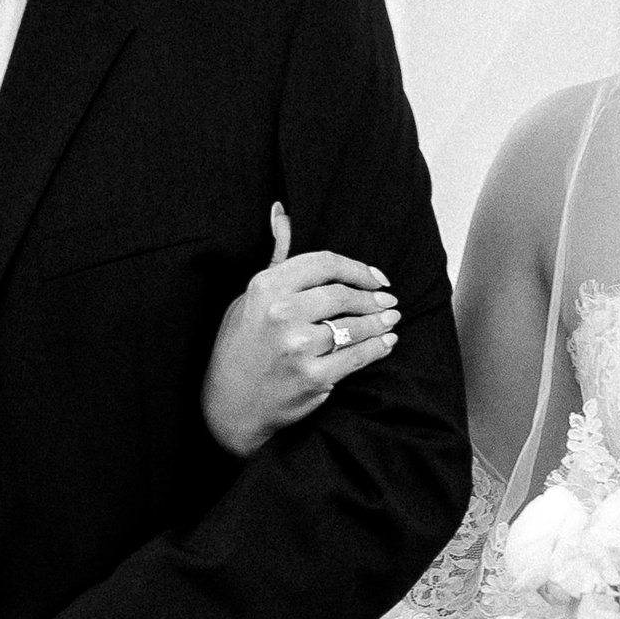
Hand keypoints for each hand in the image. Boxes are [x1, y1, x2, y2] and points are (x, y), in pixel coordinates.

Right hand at [202, 205, 397, 456]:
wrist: (229, 405)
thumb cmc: (240, 346)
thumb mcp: (248, 298)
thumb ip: (275, 259)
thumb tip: (282, 213)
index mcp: (265, 287)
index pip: (323, 264)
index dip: (357, 269)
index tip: (375, 278)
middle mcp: (280, 313)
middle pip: (342, 294)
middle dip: (372, 298)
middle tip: (387, 301)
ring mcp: (298, 347)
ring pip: (353, 326)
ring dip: (379, 322)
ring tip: (390, 319)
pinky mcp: (313, 378)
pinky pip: (356, 357)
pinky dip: (377, 348)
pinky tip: (385, 342)